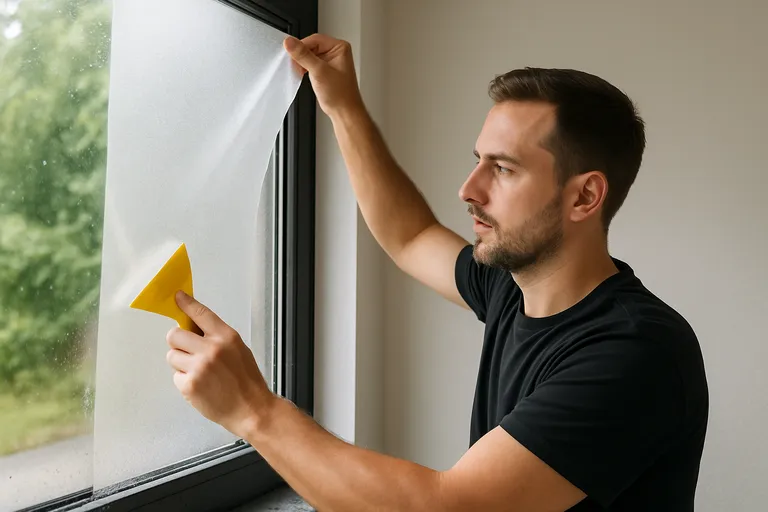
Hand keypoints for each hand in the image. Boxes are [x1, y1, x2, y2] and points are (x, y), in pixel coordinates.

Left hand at [166, 291, 274, 438]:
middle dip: (178, 343)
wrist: (251, 410)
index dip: (186, 304)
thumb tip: (193, 328)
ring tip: (199, 373)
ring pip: (172, 356)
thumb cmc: (247, 381)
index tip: (177, 297)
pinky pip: (176, 376)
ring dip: (181, 363)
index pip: (200, 313)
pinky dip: (184, 381)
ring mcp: (198, 367)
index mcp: (226, 337)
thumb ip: (217, 338)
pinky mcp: (189, 385)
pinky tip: (201, 386)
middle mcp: (211, 349)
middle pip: (174, 334)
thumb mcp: (239, 349)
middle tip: (189, 352)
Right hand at [284, 34, 363, 116]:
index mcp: (340, 48)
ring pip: (309, 55)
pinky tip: (302, 74)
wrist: (344, 112)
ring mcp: (330, 61)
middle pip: (311, 46)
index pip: (315, 39)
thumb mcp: (319, 71)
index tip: (290, 51)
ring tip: (300, 71)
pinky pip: (310, 63)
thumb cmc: (340, 94)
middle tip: (295, 64)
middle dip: (301, 56)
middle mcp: (336, 52)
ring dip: (302, 62)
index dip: (301, 46)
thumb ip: (303, 55)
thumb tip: (290, 42)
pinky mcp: (324, 70)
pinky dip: (304, 68)